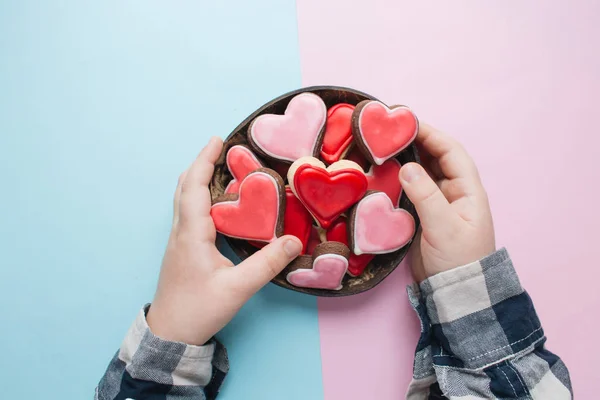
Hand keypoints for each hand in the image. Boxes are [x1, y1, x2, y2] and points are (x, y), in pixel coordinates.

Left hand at [146, 137, 302, 344]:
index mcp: (192, 234)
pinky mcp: (180, 250)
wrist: (170, 334)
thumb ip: (267, 264)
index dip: (205, 160)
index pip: (195, 187)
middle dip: (200, 163)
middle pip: (184, 187)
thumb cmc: (199, 310)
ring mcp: (177, 241)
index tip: (217, 139)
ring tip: (217, 168)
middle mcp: (180, 232)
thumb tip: (294, 241)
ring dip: (197, 178)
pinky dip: (198, 195)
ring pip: (182, 199)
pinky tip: (214, 203)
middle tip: (220, 148)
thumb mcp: (238, 288)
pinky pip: (186, 212)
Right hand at [398, 123, 495, 281]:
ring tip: (383, 148)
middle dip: (415, 142)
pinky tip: (382, 174)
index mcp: (467, 190)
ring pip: (421, 173)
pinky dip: (398, 180)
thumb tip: (407, 167)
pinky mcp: (423, 215)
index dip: (431, 134)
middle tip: (390, 131)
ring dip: (405, 159)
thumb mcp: (444, 227)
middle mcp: (453, 192)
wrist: (455, 292)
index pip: (451, 152)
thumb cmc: (458, 260)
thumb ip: (426, 196)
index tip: (408, 122)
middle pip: (435, 158)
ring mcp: (438, 204)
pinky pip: (411, 190)